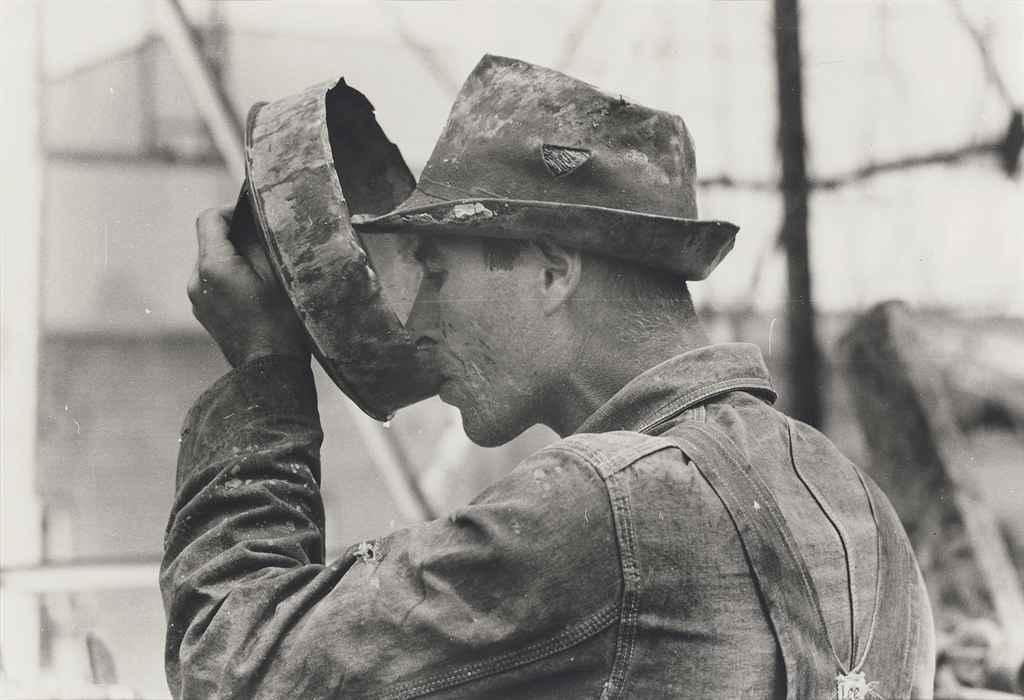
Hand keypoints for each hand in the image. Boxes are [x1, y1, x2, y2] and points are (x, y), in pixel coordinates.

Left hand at [188, 206, 309, 366]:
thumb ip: (260, 242)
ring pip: (212, 263)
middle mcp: (197, 280)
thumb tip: (254, 223)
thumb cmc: (281, 322)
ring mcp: (196, 299)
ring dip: (233, 261)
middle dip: (236, 239)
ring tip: (263, 275)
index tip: (254, 219)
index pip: (209, 218)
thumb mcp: (279, 273)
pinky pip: (213, 284)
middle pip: (210, 241)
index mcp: (213, 266)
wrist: (270, 370)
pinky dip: (229, 280)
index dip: (231, 211)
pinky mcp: (203, 313)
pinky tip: (254, 296)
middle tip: (267, 248)